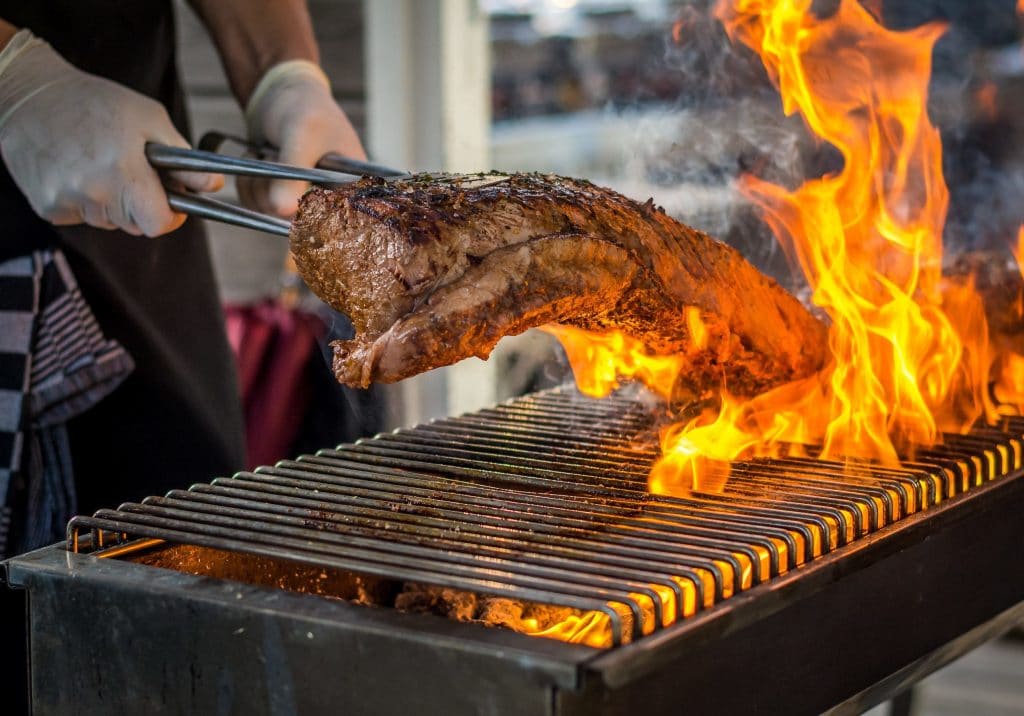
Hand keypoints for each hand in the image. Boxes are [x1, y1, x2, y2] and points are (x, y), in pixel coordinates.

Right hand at [0, 30, 221, 236]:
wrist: (29, 94)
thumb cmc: (95, 102)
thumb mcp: (150, 119)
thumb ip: (184, 160)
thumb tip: (216, 187)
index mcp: (122, 173)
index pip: (158, 224)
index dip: (171, 216)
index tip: (174, 203)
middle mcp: (93, 193)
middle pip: (135, 225)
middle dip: (143, 205)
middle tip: (134, 172)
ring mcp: (67, 203)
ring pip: (109, 222)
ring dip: (114, 202)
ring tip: (101, 163)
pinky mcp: (47, 207)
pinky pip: (82, 216)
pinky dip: (87, 200)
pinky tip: (78, 169)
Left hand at [241, 60, 365, 217]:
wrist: (280, 93)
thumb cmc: (305, 108)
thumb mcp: (302, 137)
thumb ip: (292, 175)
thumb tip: (283, 212)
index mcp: (352, 184)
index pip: (344, 220)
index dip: (320, 222)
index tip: (296, 210)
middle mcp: (330, 196)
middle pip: (303, 222)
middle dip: (278, 195)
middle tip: (275, 161)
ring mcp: (303, 198)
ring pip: (274, 214)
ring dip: (258, 186)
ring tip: (265, 155)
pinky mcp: (280, 195)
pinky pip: (258, 206)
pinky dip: (249, 185)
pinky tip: (258, 159)